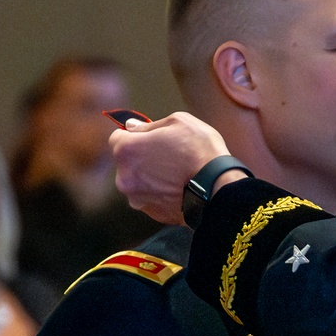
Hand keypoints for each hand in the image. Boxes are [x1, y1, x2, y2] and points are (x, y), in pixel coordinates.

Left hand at [110, 111, 233, 223]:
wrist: (218, 187)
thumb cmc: (199, 149)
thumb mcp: (177, 122)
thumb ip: (148, 125)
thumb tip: (131, 127)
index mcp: (126, 150)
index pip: (117, 138)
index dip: (133, 136)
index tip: (148, 138)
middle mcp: (124, 177)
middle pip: (127, 164)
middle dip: (141, 159)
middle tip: (167, 156)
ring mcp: (137, 199)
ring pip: (138, 184)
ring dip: (150, 178)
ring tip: (176, 174)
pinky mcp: (152, 214)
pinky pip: (151, 200)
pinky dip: (161, 194)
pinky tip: (179, 188)